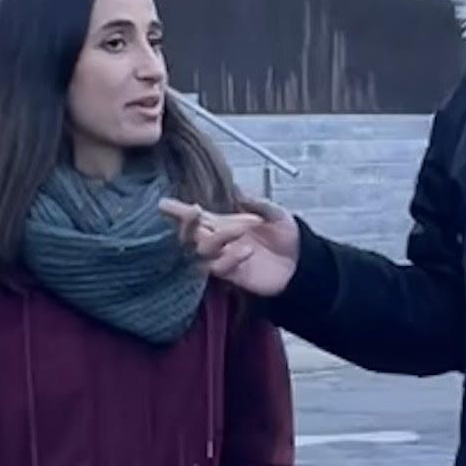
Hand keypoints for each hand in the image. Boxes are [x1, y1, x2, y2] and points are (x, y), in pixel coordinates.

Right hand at [164, 199, 299, 297]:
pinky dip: (230, 259)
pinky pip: (219, 269)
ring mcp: (224, 259)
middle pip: (191, 234)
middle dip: (187, 223)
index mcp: (225, 224)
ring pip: (203, 251)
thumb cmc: (288, 237)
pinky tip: (247, 251)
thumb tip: (236, 189)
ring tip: (242, 230)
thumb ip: (256, 202)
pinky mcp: (232, 276)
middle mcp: (219, 241)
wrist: (302, 264)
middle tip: (193, 211)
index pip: (197, 217)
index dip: (179, 211)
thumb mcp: (276, 213)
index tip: (163, 204)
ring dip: (218, 239)